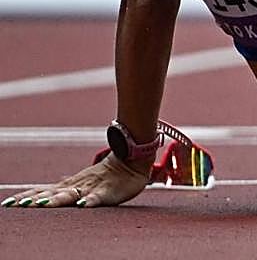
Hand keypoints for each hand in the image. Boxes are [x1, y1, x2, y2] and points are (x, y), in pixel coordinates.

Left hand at [2, 153, 149, 208]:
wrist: (132, 161)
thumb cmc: (106, 176)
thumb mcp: (81, 183)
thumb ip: (62, 189)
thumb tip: (40, 195)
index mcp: (69, 185)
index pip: (42, 191)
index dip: (25, 197)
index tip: (7, 204)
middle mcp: (76, 186)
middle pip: (51, 194)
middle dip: (34, 200)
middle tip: (17, 206)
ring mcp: (91, 188)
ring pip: (70, 194)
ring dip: (56, 200)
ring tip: (41, 205)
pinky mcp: (108, 192)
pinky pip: (98, 197)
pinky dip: (90, 201)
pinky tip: (82, 205)